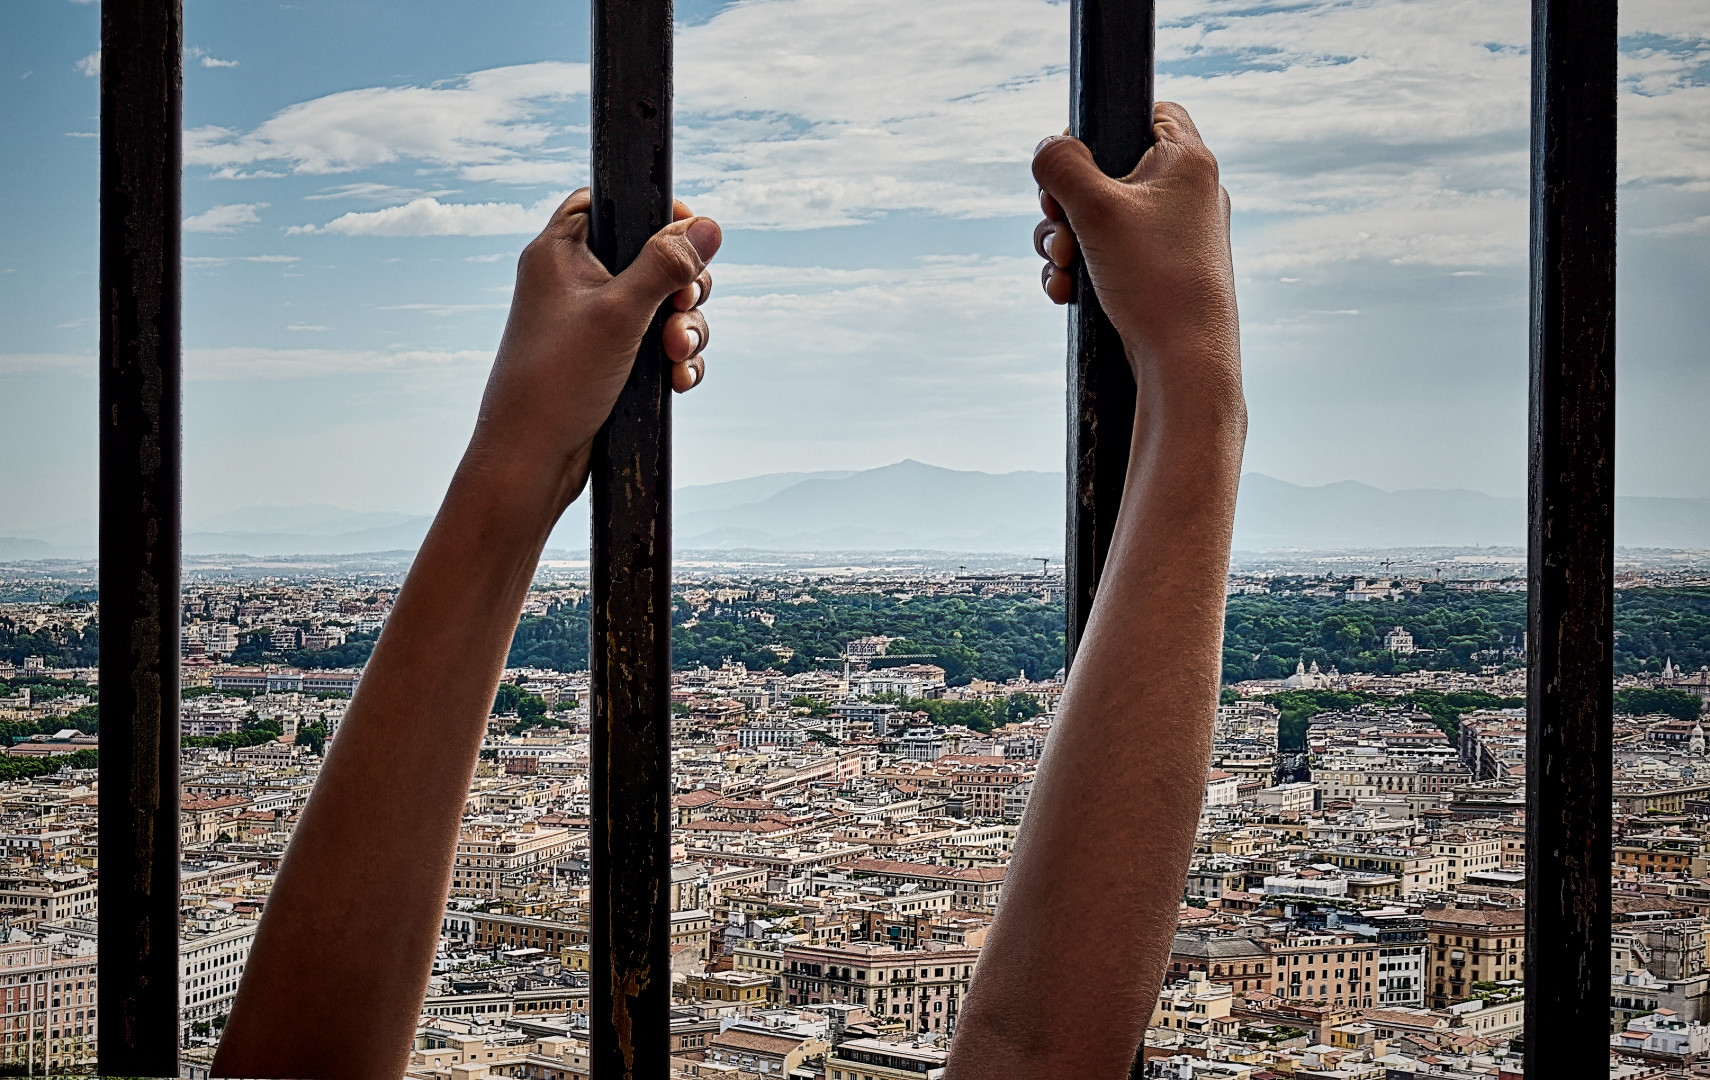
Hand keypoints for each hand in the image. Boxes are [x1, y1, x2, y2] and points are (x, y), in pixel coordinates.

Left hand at [464, 188, 719, 512]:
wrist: (533, 460)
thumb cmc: (557, 381)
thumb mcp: (619, 314)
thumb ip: (664, 265)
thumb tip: (708, 226)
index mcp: (561, 252)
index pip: (613, 202)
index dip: (656, 212)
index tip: (691, 234)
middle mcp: (577, 281)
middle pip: (654, 254)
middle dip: (683, 286)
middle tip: (681, 306)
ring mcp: (596, 321)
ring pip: (664, 304)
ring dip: (684, 329)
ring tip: (676, 356)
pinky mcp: (611, 358)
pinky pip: (660, 344)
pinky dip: (676, 359)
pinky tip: (678, 382)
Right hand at [1032, 103, 1239, 415]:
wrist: (1184, 359)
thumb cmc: (1155, 278)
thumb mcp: (1096, 209)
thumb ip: (1062, 166)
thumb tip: (1045, 148)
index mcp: (1187, 161)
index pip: (1149, 110)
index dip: (1102, 128)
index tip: (1074, 162)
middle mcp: (1185, 193)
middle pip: (1106, 170)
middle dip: (1065, 203)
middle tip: (1058, 223)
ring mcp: (1172, 235)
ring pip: (1097, 218)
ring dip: (1064, 242)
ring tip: (1063, 268)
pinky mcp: (1156, 271)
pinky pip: (1106, 255)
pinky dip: (1080, 270)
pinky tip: (1066, 294)